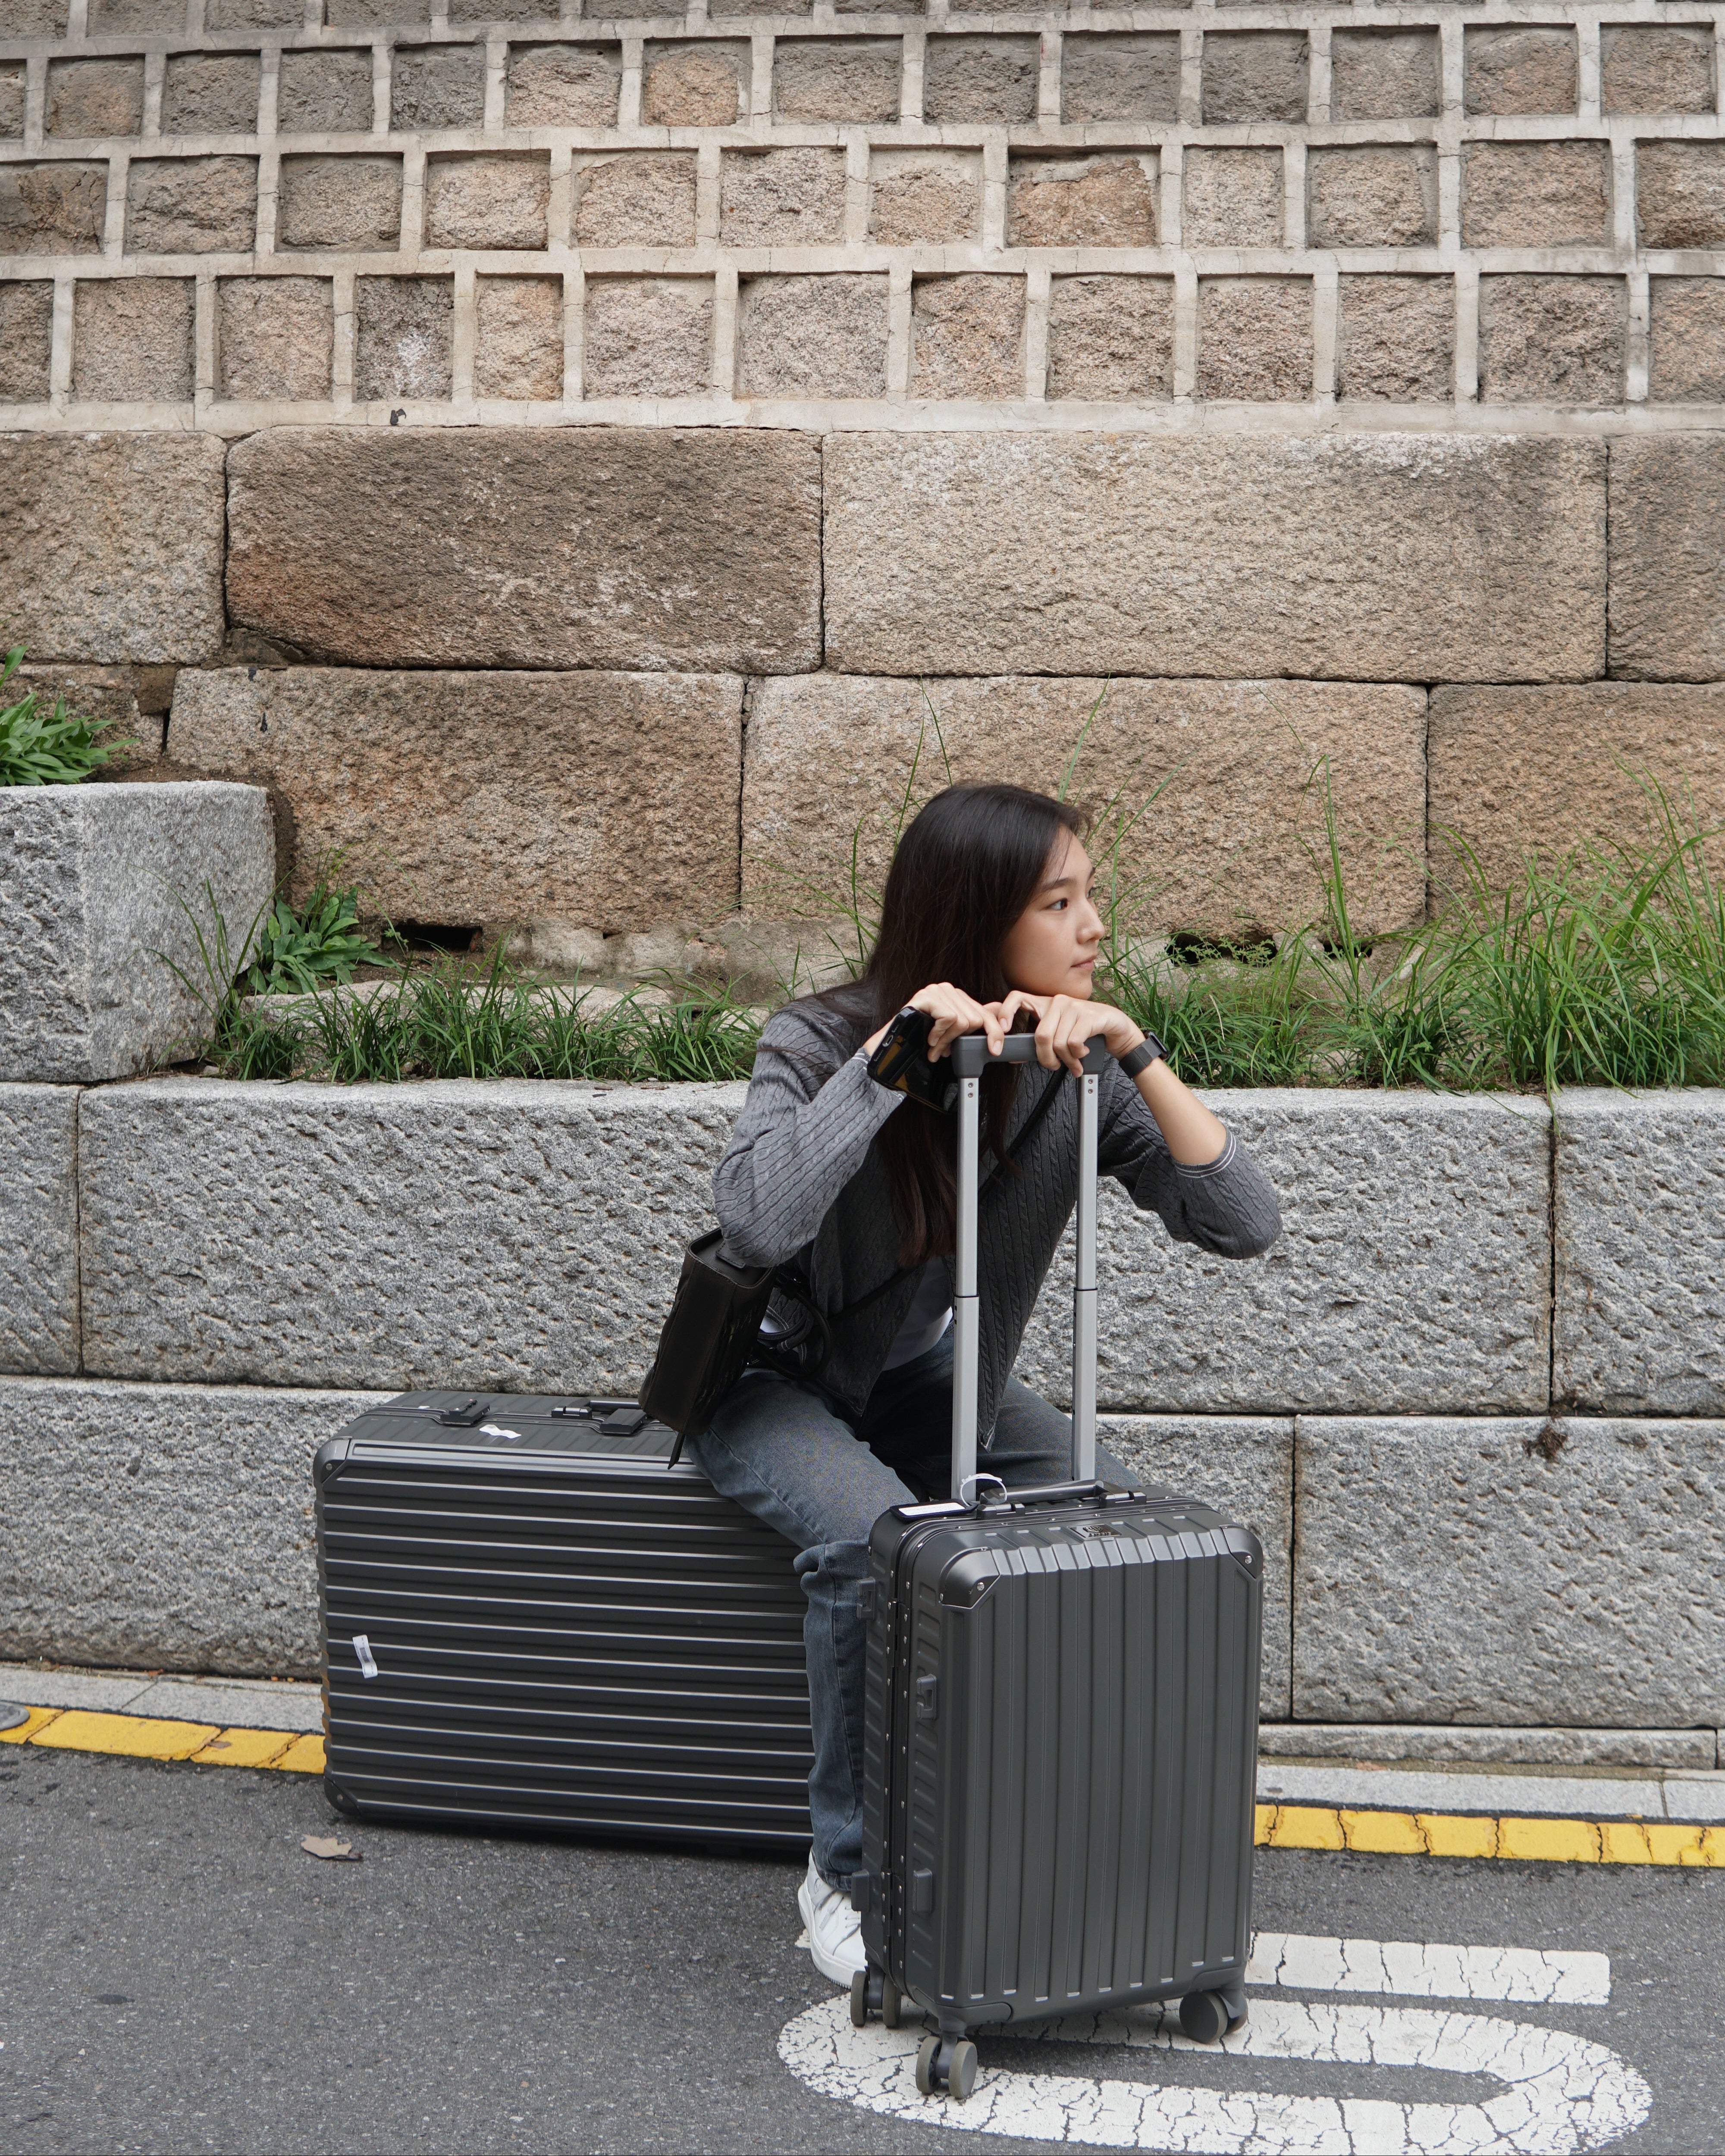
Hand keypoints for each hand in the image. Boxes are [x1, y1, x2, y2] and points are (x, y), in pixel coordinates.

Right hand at [862, 983, 1011, 1062]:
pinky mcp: (928, 996)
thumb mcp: (951, 1034)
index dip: (993, 1032)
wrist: (893, 1045)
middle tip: (944, 1052)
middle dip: (961, 1041)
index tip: (996, 1050)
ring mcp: (937, 990)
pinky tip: (929, 1038)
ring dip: (948, 1041)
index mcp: (956, 997)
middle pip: (976, 1019)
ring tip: (934, 1047)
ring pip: (963, 1021)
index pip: (984, 1013)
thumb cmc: (920, 1039)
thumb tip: (998, 1012)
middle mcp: (948, 990)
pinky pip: (949, 1018)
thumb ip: (972, 1022)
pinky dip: (940, 1034)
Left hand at [997, 990, 1143, 1074]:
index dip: (1006, 1012)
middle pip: (1040, 1036)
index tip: (1004, 1030)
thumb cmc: (1085, 1032)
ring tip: (1074, 1064)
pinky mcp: (1087, 1015)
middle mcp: (1056, 1002)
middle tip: (1054, 1066)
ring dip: (1066, 1061)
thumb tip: (1014, 1056)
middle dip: (1046, 1059)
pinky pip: (1073, 1043)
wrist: (1116, 1028)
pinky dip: (1078, 1055)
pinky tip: (1083, 1053)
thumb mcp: (1059, 1036)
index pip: (1017, 997)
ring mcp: (1072, 1006)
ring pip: (1058, 1043)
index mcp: (1045, 1005)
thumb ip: (1038, 1044)